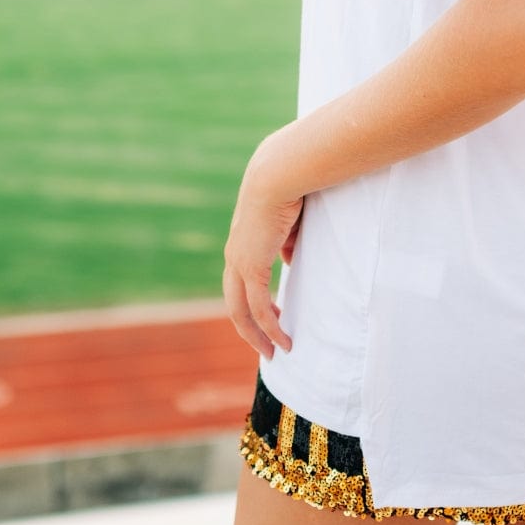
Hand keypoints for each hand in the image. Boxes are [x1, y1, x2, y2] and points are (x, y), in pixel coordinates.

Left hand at [222, 130, 304, 359]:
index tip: (275, 314)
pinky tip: (284, 340)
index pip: (242, 282)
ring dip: (258, 335)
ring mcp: (240, 263)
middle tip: (267, 346)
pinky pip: (259, 308)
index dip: (254, 302)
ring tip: (276, 351)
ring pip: (241, 311)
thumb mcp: (290, 220)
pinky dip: (270, 328)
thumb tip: (289, 258)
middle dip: (249, 328)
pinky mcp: (252, 268)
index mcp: (241, 242)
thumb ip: (288, 241)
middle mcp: (234, 256)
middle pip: (234, 303)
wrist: (279, 173)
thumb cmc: (290, 187)